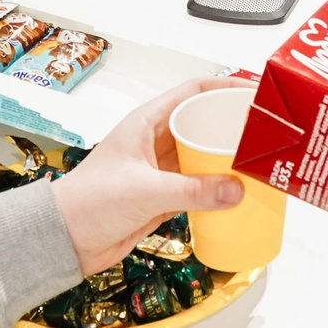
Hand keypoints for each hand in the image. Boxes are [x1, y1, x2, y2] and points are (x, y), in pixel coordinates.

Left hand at [53, 79, 250, 275]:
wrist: (64, 240)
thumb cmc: (87, 202)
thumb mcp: (144, 191)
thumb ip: (191, 190)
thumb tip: (234, 189)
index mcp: (146, 123)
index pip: (192, 92)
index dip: (225, 88)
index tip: (254, 93)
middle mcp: (155, 142)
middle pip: (202, 123)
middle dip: (231, 125)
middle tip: (264, 132)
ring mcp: (159, 170)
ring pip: (202, 156)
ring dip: (226, 160)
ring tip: (257, 162)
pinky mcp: (162, 196)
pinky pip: (198, 187)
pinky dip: (217, 189)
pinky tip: (236, 194)